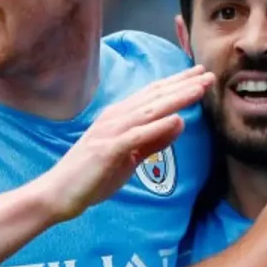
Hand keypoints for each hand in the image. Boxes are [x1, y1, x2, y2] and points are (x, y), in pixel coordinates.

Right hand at [35, 66, 213, 221]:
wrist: (58, 193)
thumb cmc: (92, 175)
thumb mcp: (130, 156)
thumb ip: (153, 140)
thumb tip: (179, 122)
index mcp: (119, 117)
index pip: (153, 95)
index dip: (177, 84)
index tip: (199, 75)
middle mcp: (115, 118)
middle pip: (154, 97)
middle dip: (183, 84)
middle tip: (207, 73)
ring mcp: (110, 132)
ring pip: (149, 110)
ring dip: (176, 98)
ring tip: (199, 88)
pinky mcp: (107, 149)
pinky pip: (137, 135)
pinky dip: (157, 126)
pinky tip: (177, 119)